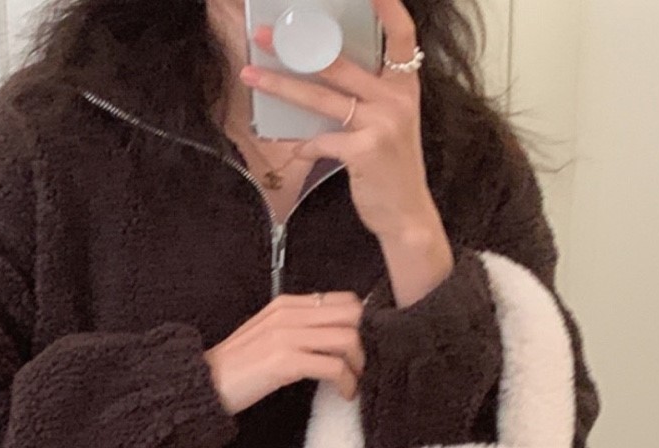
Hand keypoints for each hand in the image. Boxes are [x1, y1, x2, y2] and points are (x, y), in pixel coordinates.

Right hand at [205, 291, 364, 413]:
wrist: (205, 382)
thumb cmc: (237, 366)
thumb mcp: (268, 335)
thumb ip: (297, 328)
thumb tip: (329, 336)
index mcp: (287, 304)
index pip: (343, 300)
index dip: (358, 325)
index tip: (354, 348)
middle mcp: (289, 314)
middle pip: (352, 316)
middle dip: (362, 343)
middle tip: (357, 367)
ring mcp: (287, 336)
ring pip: (347, 339)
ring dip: (357, 365)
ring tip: (352, 382)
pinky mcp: (285, 362)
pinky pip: (333, 367)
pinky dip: (347, 382)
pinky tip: (344, 393)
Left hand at [240, 0, 452, 258]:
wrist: (406, 216)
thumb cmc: (390, 170)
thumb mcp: (389, 125)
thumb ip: (366, 98)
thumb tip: (318, 79)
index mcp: (405, 86)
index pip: (401, 35)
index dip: (387, 7)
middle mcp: (396, 99)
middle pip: (338, 62)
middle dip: (297, 46)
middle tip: (263, 34)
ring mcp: (382, 124)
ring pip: (321, 98)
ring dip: (281, 86)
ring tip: (252, 75)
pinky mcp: (365, 151)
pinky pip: (321, 140)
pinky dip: (305, 146)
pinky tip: (298, 151)